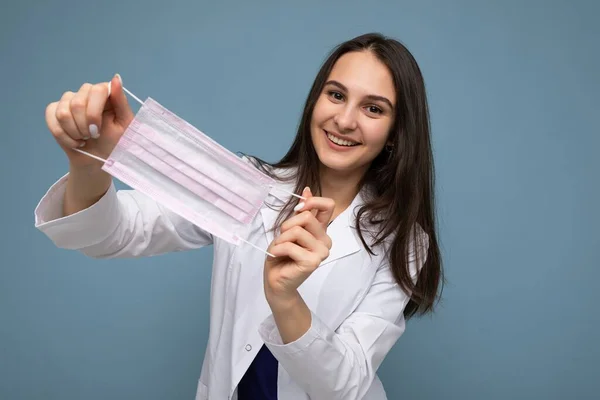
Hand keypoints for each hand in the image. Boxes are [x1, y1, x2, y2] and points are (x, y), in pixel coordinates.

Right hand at [45, 74, 133, 168]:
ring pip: (63, 112)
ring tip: (84, 139)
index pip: (96, 90)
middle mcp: (86, 93)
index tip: (97, 130)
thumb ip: (121, 101)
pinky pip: (51, 118)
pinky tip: (74, 141)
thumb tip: (116, 78)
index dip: (94, 113)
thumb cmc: (114, 142)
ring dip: (74, 132)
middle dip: (84, 126)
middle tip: (92, 136)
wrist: (98, 158)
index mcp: (105, 93)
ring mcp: (68, 100)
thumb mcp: (124, 124)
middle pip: (77, 102)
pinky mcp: (53, 111)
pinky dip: (63, 135)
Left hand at [264, 187, 334, 303]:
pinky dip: (278, 249)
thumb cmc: (281, 255)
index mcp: (321, 230)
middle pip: (306, 216)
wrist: (276, 281)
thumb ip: (300, 212)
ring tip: (279, 249)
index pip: (328, 205)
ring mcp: (321, 252)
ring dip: (281, 239)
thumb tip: (306, 189)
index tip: (298, 209)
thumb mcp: (289, 229)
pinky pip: (290, 246)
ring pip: (297, 230)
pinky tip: (277, 255)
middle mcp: (325, 240)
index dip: (311, 202)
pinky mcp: (312, 262)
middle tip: (281, 238)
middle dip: (287, 225)